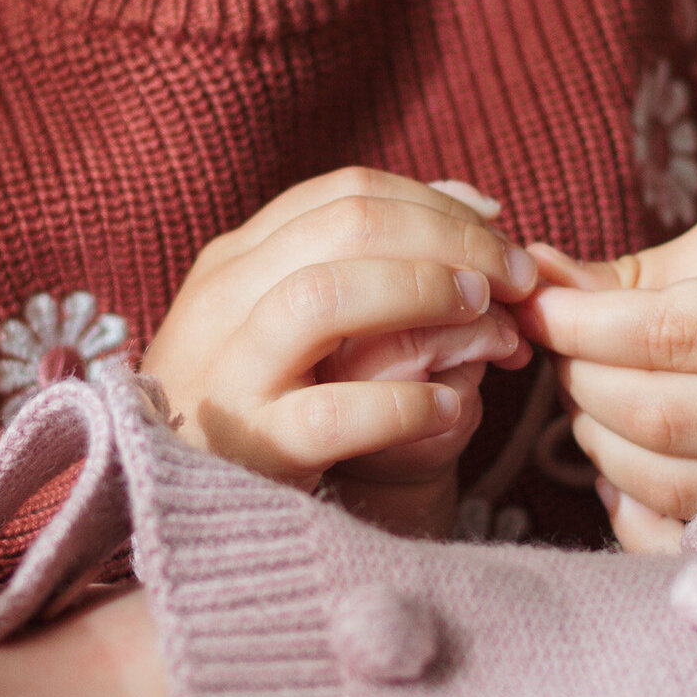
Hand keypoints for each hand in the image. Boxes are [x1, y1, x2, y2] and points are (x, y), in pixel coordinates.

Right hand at [139, 168, 537, 509]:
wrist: (183, 502)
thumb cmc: (263, 399)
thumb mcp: (299, 315)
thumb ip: (377, 256)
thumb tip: (476, 202)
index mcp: (238, 258)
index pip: (349, 194)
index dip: (440, 206)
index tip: (502, 236)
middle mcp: (223, 302)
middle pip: (348, 227)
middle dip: (450, 241)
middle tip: (514, 279)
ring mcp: (229, 374)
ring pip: (324, 297)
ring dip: (423, 295)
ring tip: (484, 320)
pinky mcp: (251, 449)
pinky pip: (335, 414)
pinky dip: (405, 404)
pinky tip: (451, 407)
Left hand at [517, 200, 696, 551]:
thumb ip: (634, 274)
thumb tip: (537, 281)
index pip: (665, 336)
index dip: (580, 328)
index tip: (538, 312)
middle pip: (660, 417)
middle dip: (582, 385)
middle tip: (563, 356)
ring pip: (670, 484)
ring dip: (599, 444)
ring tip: (591, 402)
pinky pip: (692, 540)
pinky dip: (636, 511)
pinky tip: (623, 467)